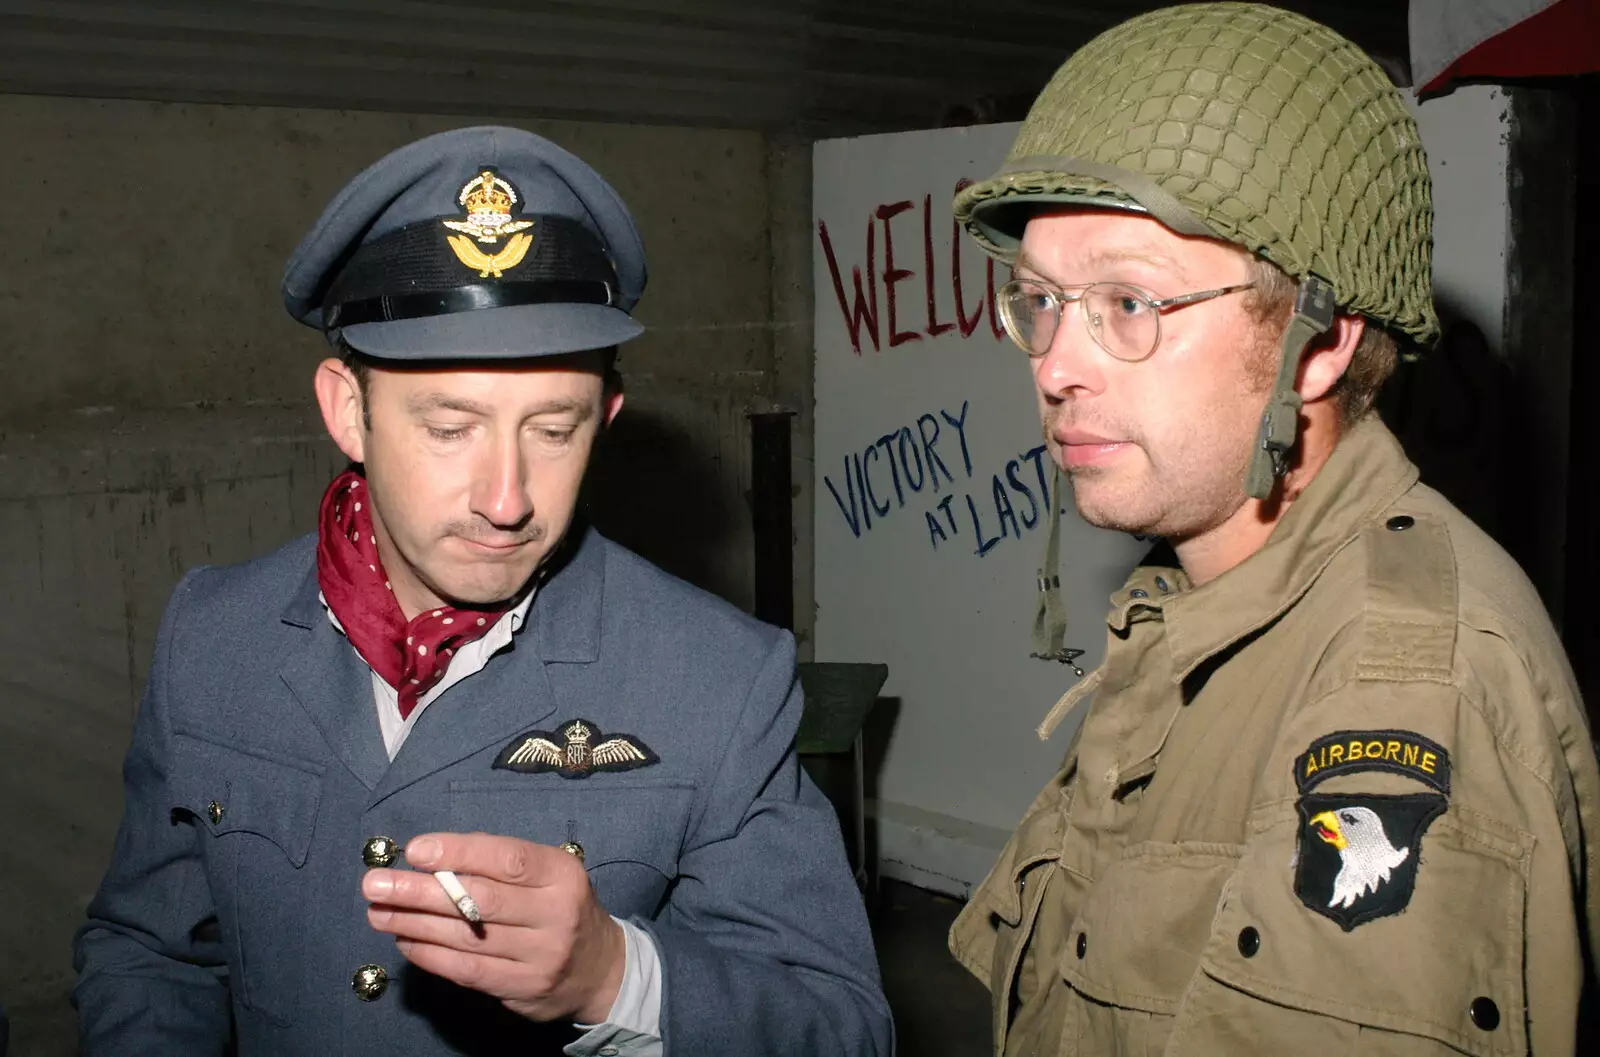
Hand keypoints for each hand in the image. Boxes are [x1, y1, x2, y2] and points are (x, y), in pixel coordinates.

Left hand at [361, 832, 625, 1023]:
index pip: (507, 858)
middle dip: (420, 891)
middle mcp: (556, 914)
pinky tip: (405, 941)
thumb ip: (499, 865)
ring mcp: (540, 955)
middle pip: (479, 900)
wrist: (600, 969)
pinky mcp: (523, 988)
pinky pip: (467, 970)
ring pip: (465, 938)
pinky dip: (430, 955)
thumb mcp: (548, 874)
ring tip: (378, 912)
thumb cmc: (560, 906)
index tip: (414, 850)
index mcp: (562, 874)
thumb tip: (431, 860)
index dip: (458, 852)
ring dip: (413, 924)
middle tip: (375, 884)